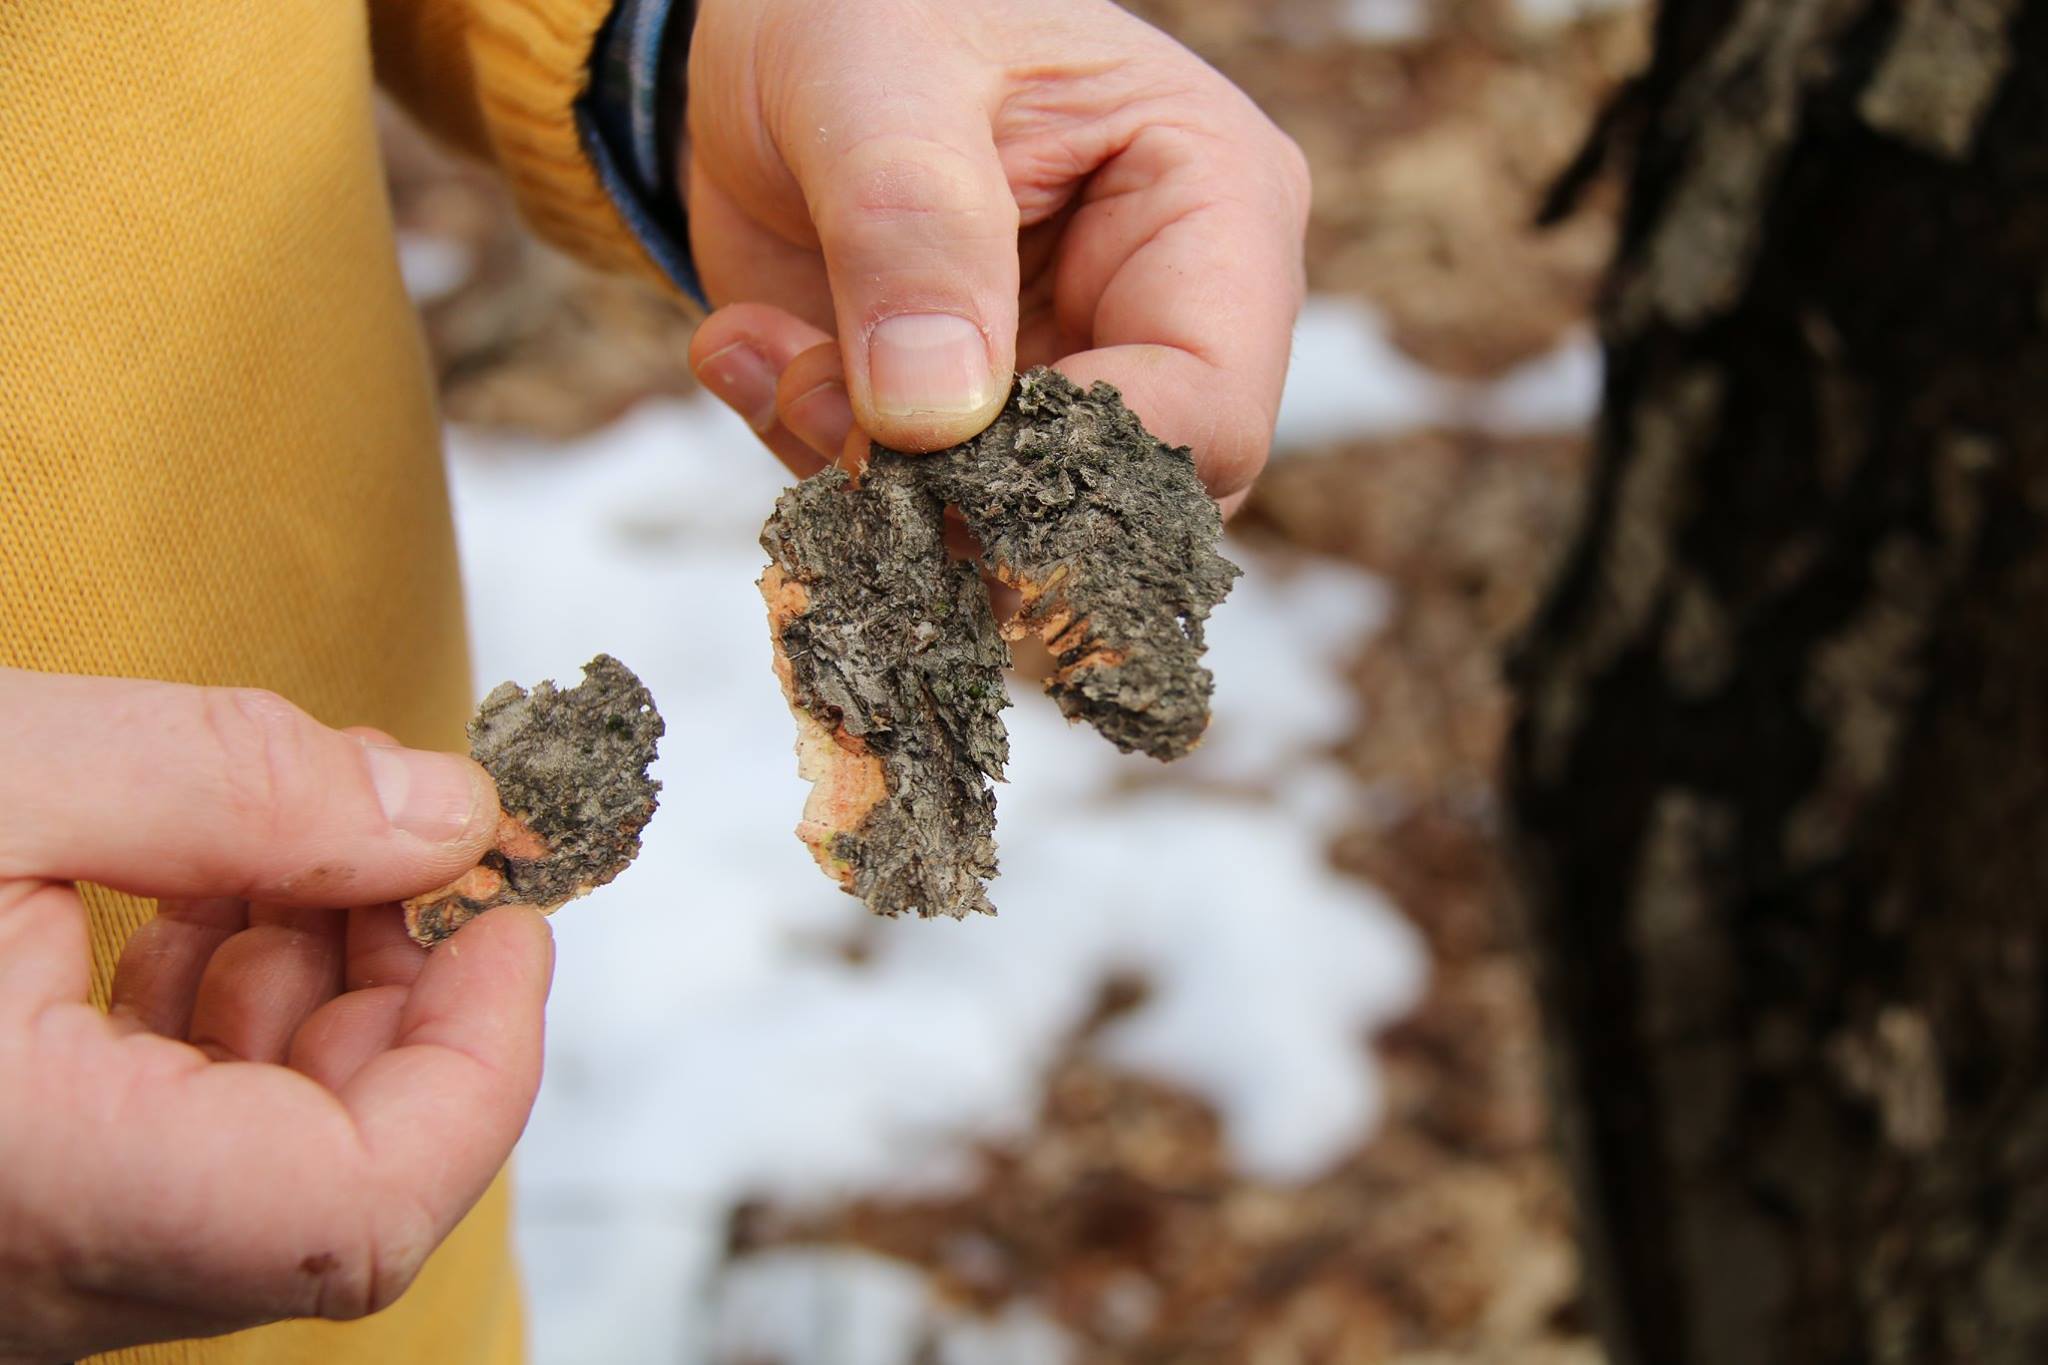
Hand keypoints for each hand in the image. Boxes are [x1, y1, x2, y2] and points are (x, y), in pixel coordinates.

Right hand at [0, 669, 552, 1361]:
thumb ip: (232, 785)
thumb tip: (444, 814)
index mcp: (47, 1189)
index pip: (365, 1216)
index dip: (484, 1060)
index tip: (510, 913)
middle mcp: (33, 1268)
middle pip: (334, 1178)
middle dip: (403, 989)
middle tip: (400, 834)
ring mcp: (15, 1250)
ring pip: (253, 1157)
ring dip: (311, 986)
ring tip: (286, 837)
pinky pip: (159, 1143)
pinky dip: (212, 1013)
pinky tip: (198, 892)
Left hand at [683, 0, 1307, 511]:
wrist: (761, 38)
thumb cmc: (859, 5)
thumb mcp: (876, 75)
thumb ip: (912, 229)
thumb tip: (934, 417)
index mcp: (1213, 207)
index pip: (1213, 410)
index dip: (1084, 469)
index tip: (929, 442)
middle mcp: (1163, 319)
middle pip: (1118, 508)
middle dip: (952, 489)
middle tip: (811, 391)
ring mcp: (1069, 387)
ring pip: (1004, 539)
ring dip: (857, 474)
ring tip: (765, 348)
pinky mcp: (972, 435)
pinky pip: (909, 518)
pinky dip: (809, 456)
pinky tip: (751, 349)